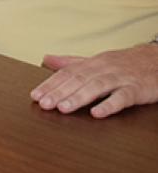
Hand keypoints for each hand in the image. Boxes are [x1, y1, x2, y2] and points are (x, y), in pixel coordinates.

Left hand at [31, 44, 157, 118]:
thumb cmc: (125, 63)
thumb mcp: (97, 61)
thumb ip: (71, 62)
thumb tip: (46, 60)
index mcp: (92, 63)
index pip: (67, 73)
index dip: (50, 84)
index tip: (35, 96)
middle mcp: (104, 68)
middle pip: (78, 80)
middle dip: (59, 92)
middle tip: (44, 104)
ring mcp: (121, 78)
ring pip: (97, 87)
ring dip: (78, 97)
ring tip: (63, 108)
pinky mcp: (137, 89)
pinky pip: (123, 97)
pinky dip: (110, 104)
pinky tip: (97, 113)